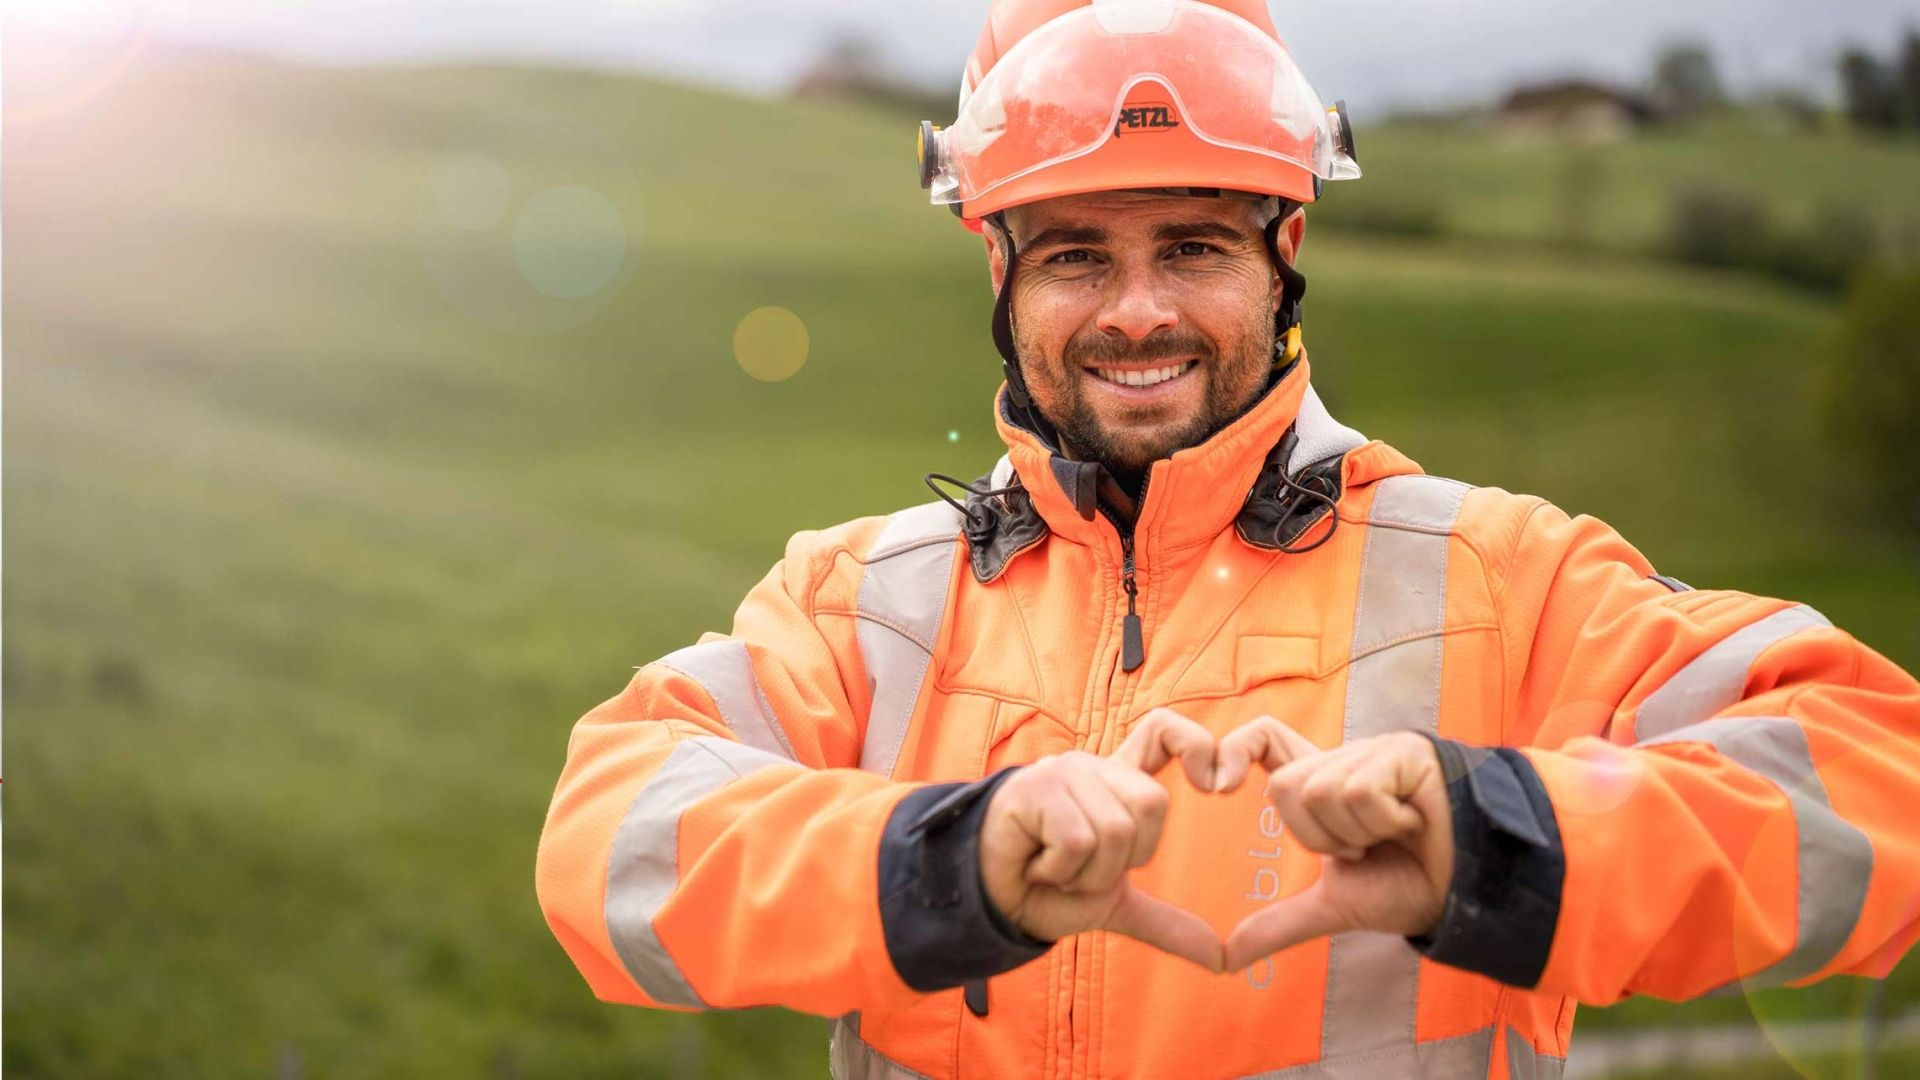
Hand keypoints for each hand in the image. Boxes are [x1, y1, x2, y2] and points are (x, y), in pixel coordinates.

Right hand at [979, 709, 1224, 971]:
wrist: (990, 901)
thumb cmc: (1047, 890)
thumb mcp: (1113, 904)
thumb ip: (1165, 921)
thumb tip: (1218, 957)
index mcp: (1116, 782)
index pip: (1163, 733)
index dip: (1195, 745)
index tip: (1215, 786)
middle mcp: (1093, 768)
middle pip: (1152, 802)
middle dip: (1125, 859)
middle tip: (1085, 868)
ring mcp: (1062, 774)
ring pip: (1114, 829)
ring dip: (1087, 872)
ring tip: (1056, 869)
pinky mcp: (1034, 789)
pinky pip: (1077, 839)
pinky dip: (1061, 870)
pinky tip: (1038, 865)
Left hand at [1214, 718, 1453, 972]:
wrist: (1471, 891)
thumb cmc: (1412, 886)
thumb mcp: (1336, 905)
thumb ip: (1282, 923)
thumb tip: (1229, 958)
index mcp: (1321, 787)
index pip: (1263, 740)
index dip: (1235, 748)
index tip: (1216, 786)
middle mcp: (1340, 762)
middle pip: (1283, 785)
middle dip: (1318, 837)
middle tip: (1362, 849)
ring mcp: (1371, 753)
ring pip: (1320, 790)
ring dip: (1355, 833)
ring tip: (1393, 835)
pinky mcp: (1401, 752)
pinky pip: (1359, 792)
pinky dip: (1383, 822)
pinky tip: (1412, 823)